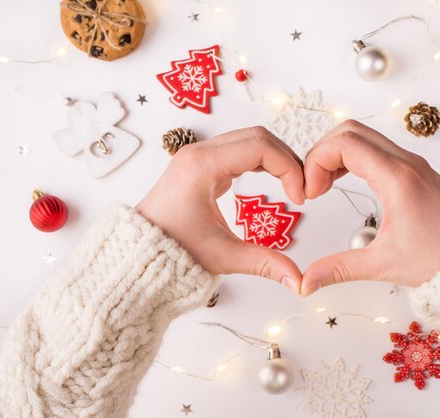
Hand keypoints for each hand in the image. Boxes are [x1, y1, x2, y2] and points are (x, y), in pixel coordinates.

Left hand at [136, 127, 304, 292]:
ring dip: (274, 158)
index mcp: (203, 166)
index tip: (299, 197)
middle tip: (301, 189)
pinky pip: (238, 149)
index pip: (260, 147)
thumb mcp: (223, 257)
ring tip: (290, 185)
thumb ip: (265, 263)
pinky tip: (271, 179)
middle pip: (257, 136)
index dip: (288, 167)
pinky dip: (260, 160)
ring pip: (248, 139)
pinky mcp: (200, 164)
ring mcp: (198, 155)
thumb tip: (300, 282)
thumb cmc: (172, 252)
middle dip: (286, 159)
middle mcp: (199, 153)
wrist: (139, 254)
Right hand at [301, 120, 439, 295]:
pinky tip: (343, 181)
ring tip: (324, 185)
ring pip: (363, 135)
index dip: (317, 161)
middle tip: (313, 186)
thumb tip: (305, 282)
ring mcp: (412, 162)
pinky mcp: (414, 169)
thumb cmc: (439, 260)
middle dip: (323, 152)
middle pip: (351, 130)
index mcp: (398, 179)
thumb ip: (338, 269)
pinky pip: (376, 147)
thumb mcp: (382, 264)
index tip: (311, 192)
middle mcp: (406, 162)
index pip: (345, 144)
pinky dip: (353, 157)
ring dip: (337, 154)